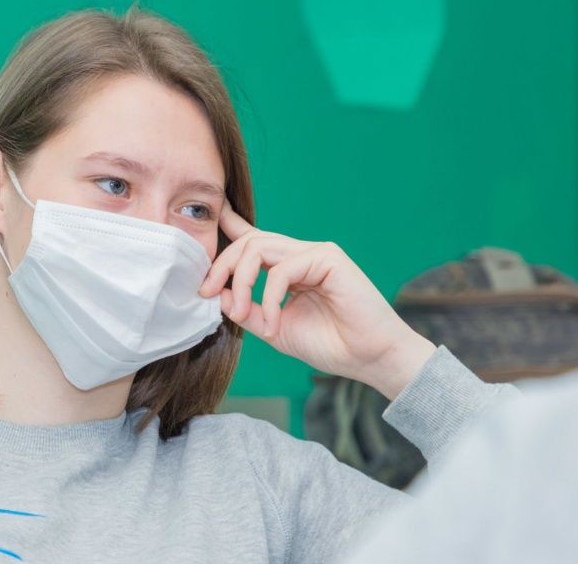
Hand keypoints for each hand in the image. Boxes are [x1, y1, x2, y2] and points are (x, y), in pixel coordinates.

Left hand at [199, 202, 436, 399]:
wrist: (371, 358)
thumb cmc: (331, 344)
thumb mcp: (273, 328)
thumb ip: (247, 310)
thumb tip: (214, 294)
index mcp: (289, 268)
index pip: (255, 239)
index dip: (231, 227)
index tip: (210, 219)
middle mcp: (301, 255)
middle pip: (248, 242)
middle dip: (221, 265)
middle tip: (206, 292)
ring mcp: (315, 253)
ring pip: (259, 248)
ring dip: (240, 281)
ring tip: (238, 311)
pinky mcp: (328, 258)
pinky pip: (281, 271)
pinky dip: (268, 299)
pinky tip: (273, 324)